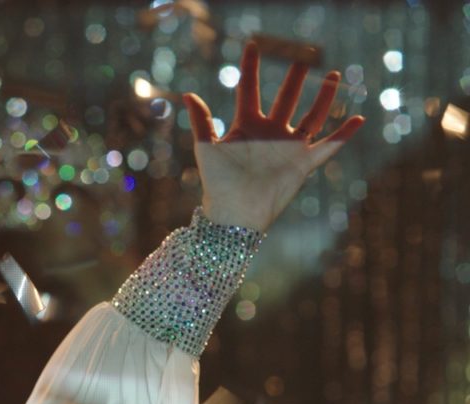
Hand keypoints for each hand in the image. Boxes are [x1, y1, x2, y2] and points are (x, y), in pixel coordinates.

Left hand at [183, 42, 364, 231]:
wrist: (235, 214)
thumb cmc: (218, 184)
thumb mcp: (205, 149)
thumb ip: (201, 122)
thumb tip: (187, 95)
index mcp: (246, 126)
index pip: (249, 89)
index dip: (250, 68)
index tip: (252, 45)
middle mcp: (270, 133)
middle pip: (286, 98)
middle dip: (294, 78)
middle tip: (303, 56)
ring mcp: (288, 147)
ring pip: (311, 116)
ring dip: (323, 97)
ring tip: (331, 74)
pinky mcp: (303, 164)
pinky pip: (329, 146)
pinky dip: (344, 134)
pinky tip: (358, 119)